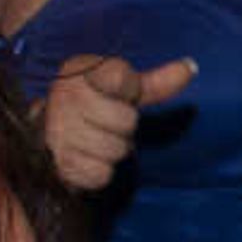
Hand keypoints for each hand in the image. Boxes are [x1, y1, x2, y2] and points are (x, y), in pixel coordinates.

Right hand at [41, 54, 193, 194]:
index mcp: (78, 70)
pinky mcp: (60, 162)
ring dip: (114, 150)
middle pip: (126, 121)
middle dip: (124, 127)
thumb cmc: (95, 107)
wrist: (50, 136)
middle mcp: (63, 97)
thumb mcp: (123, 90)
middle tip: (106, 123)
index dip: (129, 92)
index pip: (123, 78)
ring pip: (116, 150)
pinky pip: (102, 174)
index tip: (116, 94)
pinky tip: (87, 158)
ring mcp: (58, 130)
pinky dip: (101, 171)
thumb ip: (156, 82)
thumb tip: (191, 67)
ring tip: (97, 141)